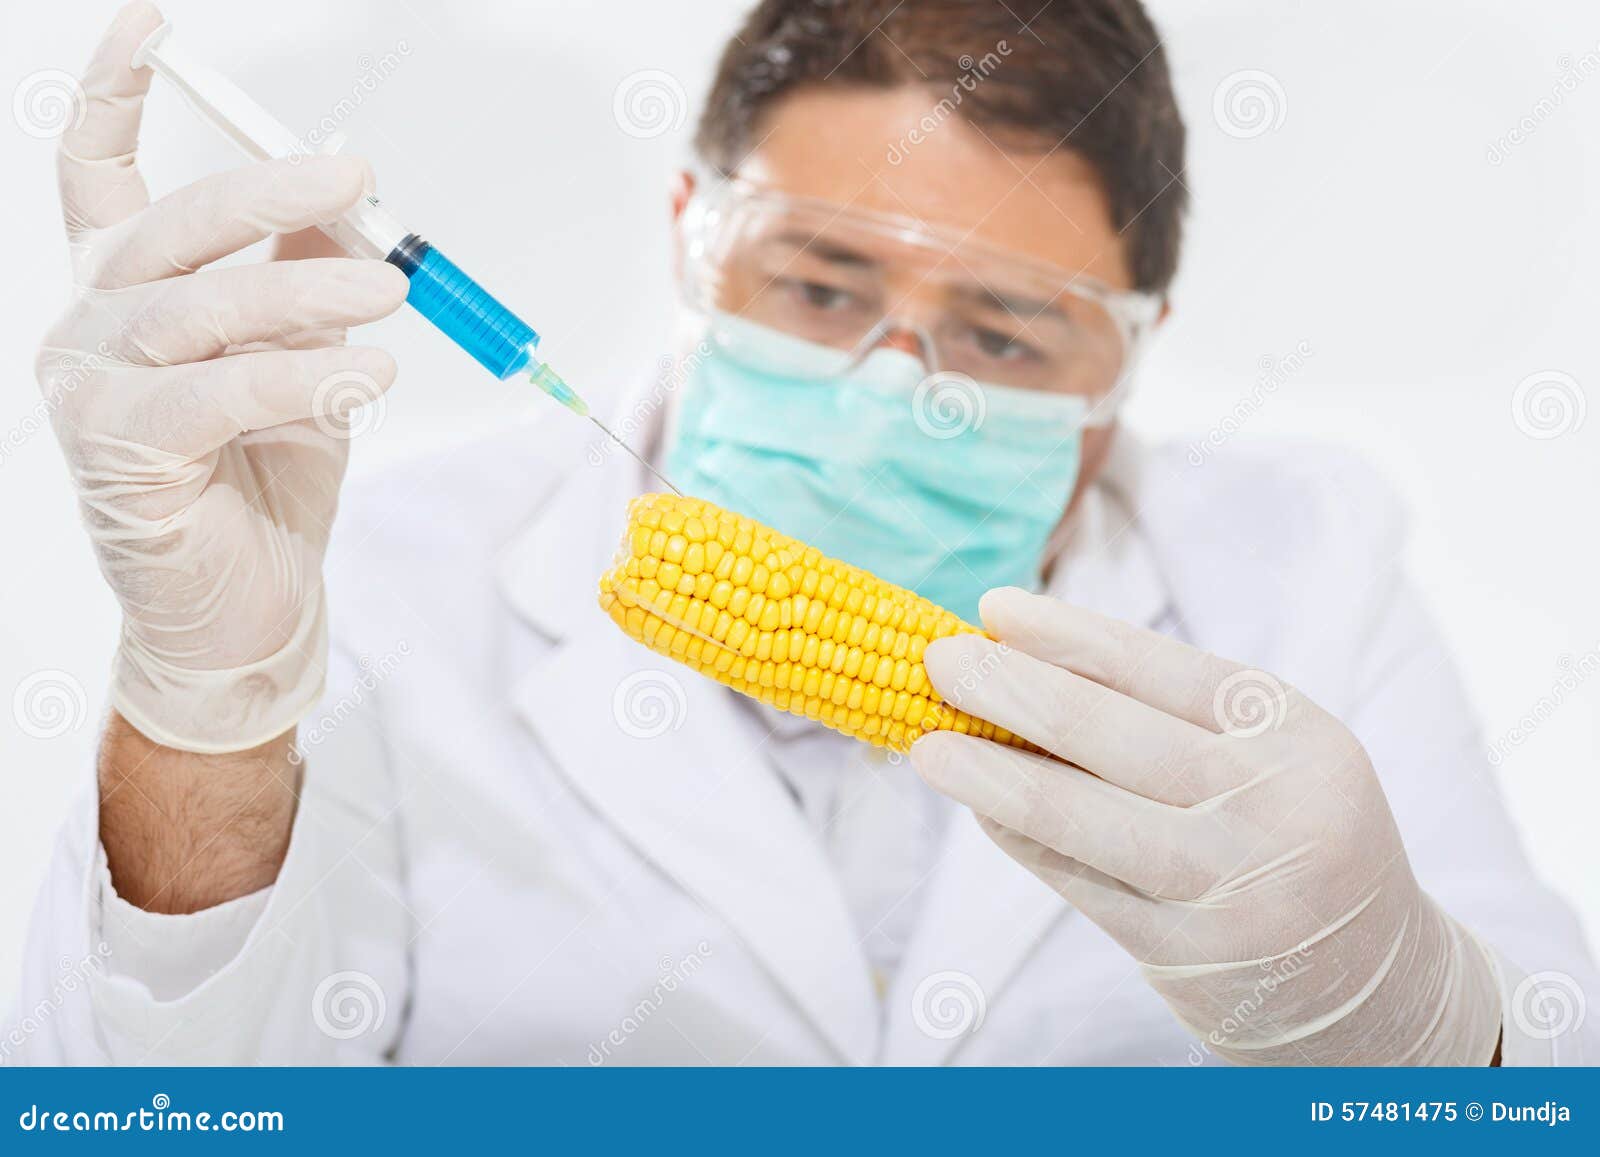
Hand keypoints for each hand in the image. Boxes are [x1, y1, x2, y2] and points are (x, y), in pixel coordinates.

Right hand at [37, 1, 409, 751]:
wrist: (247, 610)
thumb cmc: (267, 482)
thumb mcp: (303, 358)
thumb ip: (307, 275)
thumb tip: (348, 189)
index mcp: (127, 291)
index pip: (94, 171)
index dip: (114, 91)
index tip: (155, 25)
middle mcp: (92, 327)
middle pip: (166, 226)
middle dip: (265, 190)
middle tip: (357, 178)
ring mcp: (91, 389)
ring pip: (197, 307)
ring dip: (302, 291)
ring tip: (388, 294)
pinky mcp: (121, 453)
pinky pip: (216, 392)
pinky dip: (300, 377)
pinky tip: (364, 375)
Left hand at [911, 586, 1501, 1064]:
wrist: (1375, 983)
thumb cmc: (1296, 837)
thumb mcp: (1273, 758)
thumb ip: (1172, 715)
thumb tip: (1029, 663)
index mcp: (1290, 732)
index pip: (1157, 666)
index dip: (1065, 634)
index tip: (992, 608)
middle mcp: (1266, 804)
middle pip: (1106, 732)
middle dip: (1008, 688)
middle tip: (940, 660)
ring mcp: (1226, 886)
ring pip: (1077, 812)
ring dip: (988, 773)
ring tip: (927, 743)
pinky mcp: (1187, 953)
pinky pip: (1078, 882)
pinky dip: (1020, 838)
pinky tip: (981, 809)